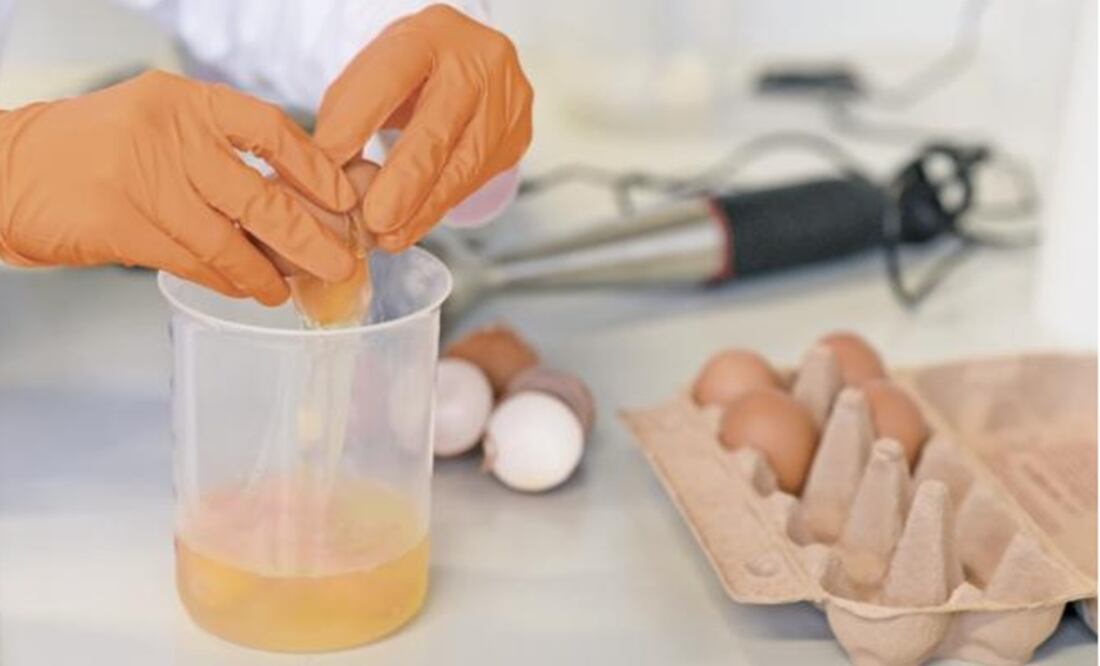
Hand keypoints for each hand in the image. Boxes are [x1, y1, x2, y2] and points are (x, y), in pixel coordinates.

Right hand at [0, 70, 358, 304]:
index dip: (316, 169)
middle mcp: (170, 134)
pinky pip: (192, 262)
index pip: (270, 129)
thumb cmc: (98, 152)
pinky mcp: (122, 224)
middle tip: (340, 264)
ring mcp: (144, 179)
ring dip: (265, 274)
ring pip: (228, 242)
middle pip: (261, 199)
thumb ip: (218, 153)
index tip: (346, 199)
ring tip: (286, 291)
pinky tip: (244, 289)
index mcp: (186, 101)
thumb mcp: (159, 127)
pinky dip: (224, 280)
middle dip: (309, 240)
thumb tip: (294, 202)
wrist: (10, 170)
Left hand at [314, 4, 532, 251]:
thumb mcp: (372, 72)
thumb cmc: (411, 72)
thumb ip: (349, 113)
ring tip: (388, 237)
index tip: (326, 162)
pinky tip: (413, 225)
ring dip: (421, 209)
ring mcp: (505, 102)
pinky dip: (438, 207)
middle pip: (437, 130)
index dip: (357, 122)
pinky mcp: (515, 139)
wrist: (467, 65)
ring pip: (462, 167)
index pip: (390, 77)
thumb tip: (332, 172)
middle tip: (374, 219)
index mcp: (432, 34)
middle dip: (402, 183)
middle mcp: (478, 63)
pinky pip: (474, 182)